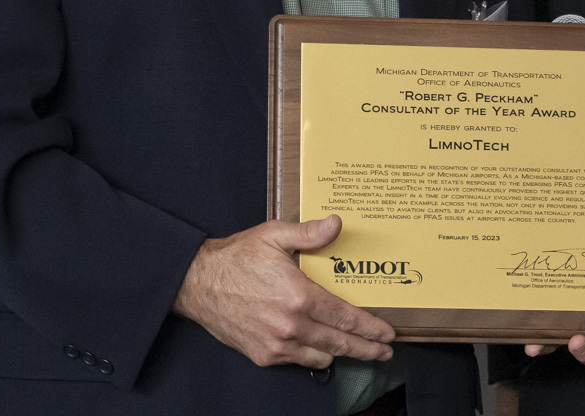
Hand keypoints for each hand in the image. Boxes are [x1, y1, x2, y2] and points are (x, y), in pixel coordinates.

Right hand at [171, 214, 394, 368]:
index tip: (387, 332)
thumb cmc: (236, 258)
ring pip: (321, 357)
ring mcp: (276, 344)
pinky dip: (313, 356)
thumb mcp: (274, 235)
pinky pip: (298, 361)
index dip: (370, 327)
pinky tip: (322, 350)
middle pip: (339, 343)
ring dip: (342, 354)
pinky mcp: (263, 355)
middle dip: (366, 349)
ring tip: (358, 350)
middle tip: (384, 351)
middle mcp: (291, 325)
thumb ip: (309, 233)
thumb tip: (337, 223)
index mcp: (299, 296)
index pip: (346, 317)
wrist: (197, 283)